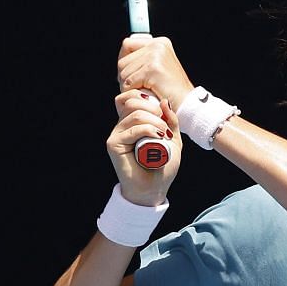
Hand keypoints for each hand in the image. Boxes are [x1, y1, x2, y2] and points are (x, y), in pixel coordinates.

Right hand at [109, 86, 178, 203]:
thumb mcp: (172, 139)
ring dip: (155, 121)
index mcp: (132, 121)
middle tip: (165, 124)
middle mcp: (122, 125)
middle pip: (132, 101)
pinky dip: (148, 130)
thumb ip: (170, 121)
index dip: (146, 97)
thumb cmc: (162, 166)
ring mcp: (116, 134)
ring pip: (135, 114)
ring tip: (164, 134)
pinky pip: (132, 130)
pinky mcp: (114, 145)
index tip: (162, 111)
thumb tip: (164, 101)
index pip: (131, 96)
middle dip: (153, 107)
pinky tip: (158, 137)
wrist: (154, 188)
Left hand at [117, 34, 196, 113]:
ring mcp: (155, 56)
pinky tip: (143, 95)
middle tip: (134, 87)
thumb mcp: (159, 67)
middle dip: (124, 76)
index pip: (127, 45)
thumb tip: (121, 59)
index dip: (123, 61)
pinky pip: (128, 81)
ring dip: (127, 86)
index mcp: (160, 42)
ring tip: (140, 91)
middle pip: (123, 60)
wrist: (187, 103)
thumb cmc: (172, 90)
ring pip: (123, 72)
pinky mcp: (153, 69)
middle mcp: (157, 45)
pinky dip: (132, 91)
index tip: (128, 74)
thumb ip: (144, 59)